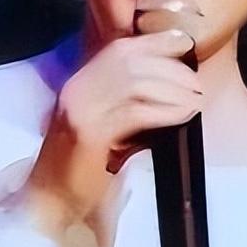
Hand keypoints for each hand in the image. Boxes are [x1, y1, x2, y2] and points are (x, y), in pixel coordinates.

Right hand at [26, 30, 201, 230]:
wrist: (51, 203)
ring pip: (135, 83)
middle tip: (196, 83)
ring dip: (172, 89)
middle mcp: (77, 89)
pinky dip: (165, 110)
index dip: (154, 43)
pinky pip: (135, 111)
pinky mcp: (89, 132)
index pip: (119, 49)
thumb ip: (122, 102)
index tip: (182, 43)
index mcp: (80, 84)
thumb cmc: (81, 169)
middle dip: (169, 69)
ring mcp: (80, 109)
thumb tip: (165, 85)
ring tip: (194, 100)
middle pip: (130, 62)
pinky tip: (183, 115)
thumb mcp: (101, 125)